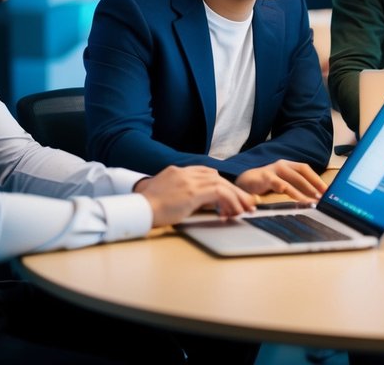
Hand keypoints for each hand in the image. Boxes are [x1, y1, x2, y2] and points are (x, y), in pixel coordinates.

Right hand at [134, 166, 255, 226]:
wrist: (137, 210)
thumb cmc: (148, 208)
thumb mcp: (166, 195)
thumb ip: (182, 194)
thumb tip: (200, 203)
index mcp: (178, 171)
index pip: (206, 173)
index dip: (220, 184)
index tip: (229, 195)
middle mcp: (185, 172)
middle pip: (217, 177)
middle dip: (233, 190)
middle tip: (246, 201)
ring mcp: (189, 181)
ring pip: (221, 184)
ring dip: (236, 197)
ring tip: (245, 209)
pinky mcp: (192, 192)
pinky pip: (219, 194)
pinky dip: (230, 202)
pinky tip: (234, 212)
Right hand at [236, 160, 326, 201]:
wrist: (243, 183)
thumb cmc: (265, 183)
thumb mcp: (281, 182)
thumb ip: (294, 187)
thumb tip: (313, 197)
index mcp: (288, 165)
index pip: (306, 169)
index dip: (316, 179)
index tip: (327, 190)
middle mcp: (282, 165)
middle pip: (301, 174)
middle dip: (313, 186)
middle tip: (322, 197)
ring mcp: (273, 170)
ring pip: (293, 179)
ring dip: (304, 191)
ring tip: (311, 201)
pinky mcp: (265, 177)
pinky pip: (280, 184)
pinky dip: (289, 191)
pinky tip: (295, 198)